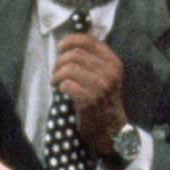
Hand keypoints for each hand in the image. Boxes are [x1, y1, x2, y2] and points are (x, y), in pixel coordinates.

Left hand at [53, 34, 128, 154]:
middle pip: (75, 54)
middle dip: (59, 61)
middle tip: (55, 71)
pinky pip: (67, 84)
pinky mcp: (91, 100)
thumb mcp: (105, 75)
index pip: (90, 41)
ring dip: (57, 75)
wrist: (111, 129)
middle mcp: (110, 73)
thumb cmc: (103, 99)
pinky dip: (61, 86)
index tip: (60, 46)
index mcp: (114, 62)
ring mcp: (101, 87)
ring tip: (55, 82)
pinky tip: (61, 91)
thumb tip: (69, 42)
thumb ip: (93, 58)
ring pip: (69, 69)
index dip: (71, 40)